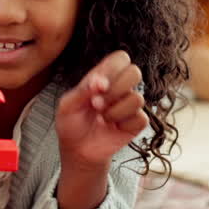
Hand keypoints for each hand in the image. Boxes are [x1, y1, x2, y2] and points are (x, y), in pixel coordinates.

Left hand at [55, 51, 147, 168]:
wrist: (76, 150)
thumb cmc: (71, 123)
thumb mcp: (67, 105)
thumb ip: (82, 90)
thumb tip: (100, 82)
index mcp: (104, 77)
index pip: (121, 58)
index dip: (113, 68)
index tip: (98, 85)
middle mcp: (120, 88)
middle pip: (135, 72)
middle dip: (114, 90)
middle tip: (96, 104)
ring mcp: (129, 105)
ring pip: (137, 98)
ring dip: (114, 111)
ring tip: (100, 118)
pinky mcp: (136, 123)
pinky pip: (141, 118)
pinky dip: (123, 124)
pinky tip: (112, 127)